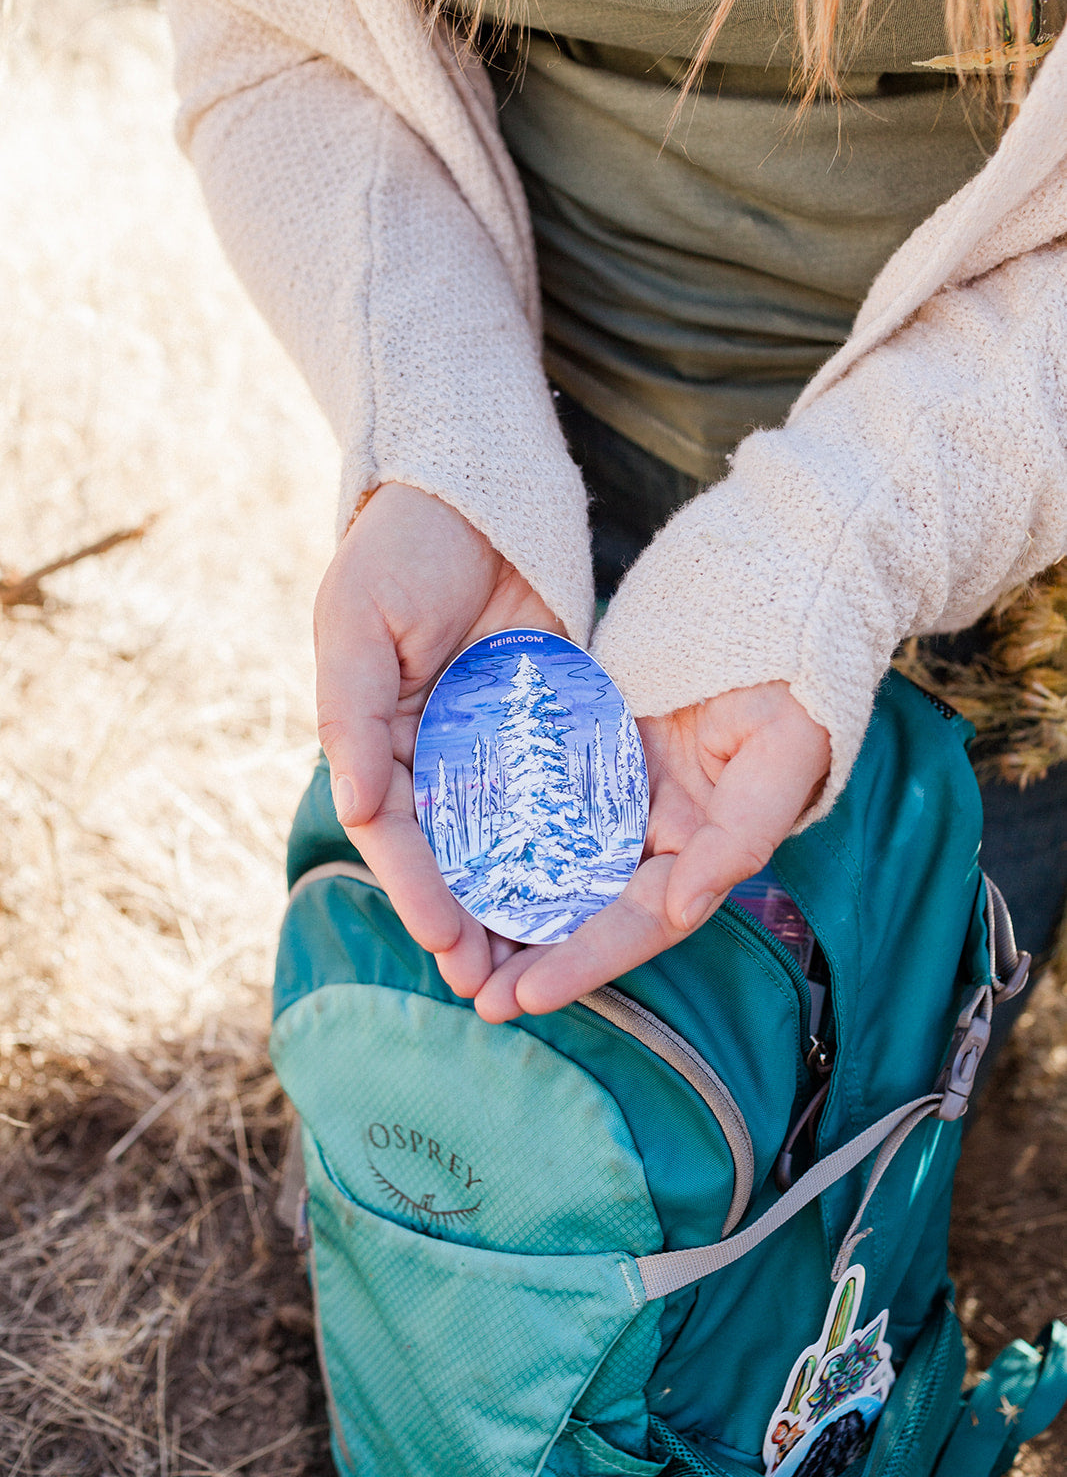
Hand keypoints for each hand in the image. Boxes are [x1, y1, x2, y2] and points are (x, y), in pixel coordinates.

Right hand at [315, 482, 562, 995]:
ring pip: (511, 839)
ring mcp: (496, 745)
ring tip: (547, 964)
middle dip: (472, 920)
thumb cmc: (397, 551)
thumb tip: (356, 804)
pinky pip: (564, 793)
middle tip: (496, 986)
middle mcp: (436, 756)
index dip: (419, 890)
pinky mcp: (553, 724)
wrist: (475, 490)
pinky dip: (575, 843)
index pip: (398, 833)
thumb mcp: (355, 622)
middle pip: (454, 854)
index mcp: (378, 740)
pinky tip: (599, 891)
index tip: (447, 942)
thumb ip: (350, 712)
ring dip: (525, 901)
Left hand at [473, 682, 830, 1019]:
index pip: (640, 923)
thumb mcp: (783, 758)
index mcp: (704, 851)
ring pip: (556, 864)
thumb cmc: (793, 686)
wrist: (770, 606)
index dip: (585, 962)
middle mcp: (657, 836)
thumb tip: (683, 912)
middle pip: (589, 909)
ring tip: (452, 952)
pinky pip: (539, 802)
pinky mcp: (590, 755)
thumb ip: (738, 839)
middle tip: (478, 998)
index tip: (528, 997)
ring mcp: (621, 798)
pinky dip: (503, 835)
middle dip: (535, 956)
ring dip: (508, 906)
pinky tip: (454, 860)